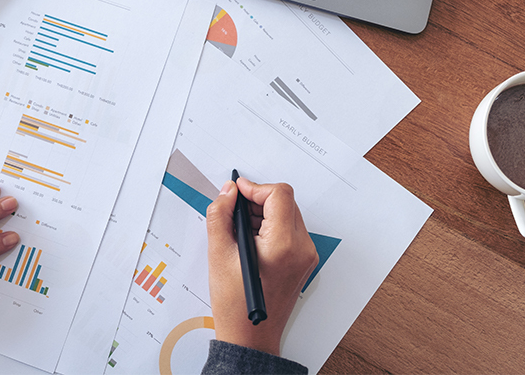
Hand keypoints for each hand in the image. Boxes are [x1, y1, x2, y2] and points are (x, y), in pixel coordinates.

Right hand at [206, 177, 317, 355]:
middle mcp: (301, 248)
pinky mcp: (304, 261)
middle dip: (258, 201)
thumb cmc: (235, 304)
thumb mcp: (219, 254)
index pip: (279, 195)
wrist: (250, 335)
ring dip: (263, 214)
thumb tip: (228, 193)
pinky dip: (271, 227)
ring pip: (288, 214)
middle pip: (285, 203)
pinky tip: (251, 242)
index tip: (237, 192)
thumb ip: (220, 215)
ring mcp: (306, 255)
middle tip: (234, 211)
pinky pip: (290, 230)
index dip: (255, 188)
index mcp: (283, 245)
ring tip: (240, 232)